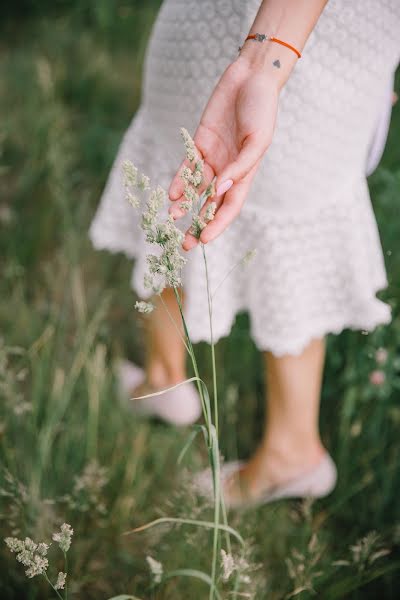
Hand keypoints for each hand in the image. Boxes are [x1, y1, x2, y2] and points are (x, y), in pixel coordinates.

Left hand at [169, 55, 278, 249]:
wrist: (251, 77)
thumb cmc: (262, 109)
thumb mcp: (257, 140)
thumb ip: (239, 166)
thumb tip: (219, 189)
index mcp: (246, 174)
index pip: (230, 207)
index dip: (218, 225)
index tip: (204, 240)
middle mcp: (228, 170)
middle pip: (211, 204)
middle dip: (198, 224)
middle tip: (185, 244)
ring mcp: (213, 157)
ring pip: (196, 188)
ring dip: (184, 205)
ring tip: (172, 218)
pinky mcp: (199, 143)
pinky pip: (187, 166)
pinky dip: (180, 180)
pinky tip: (171, 193)